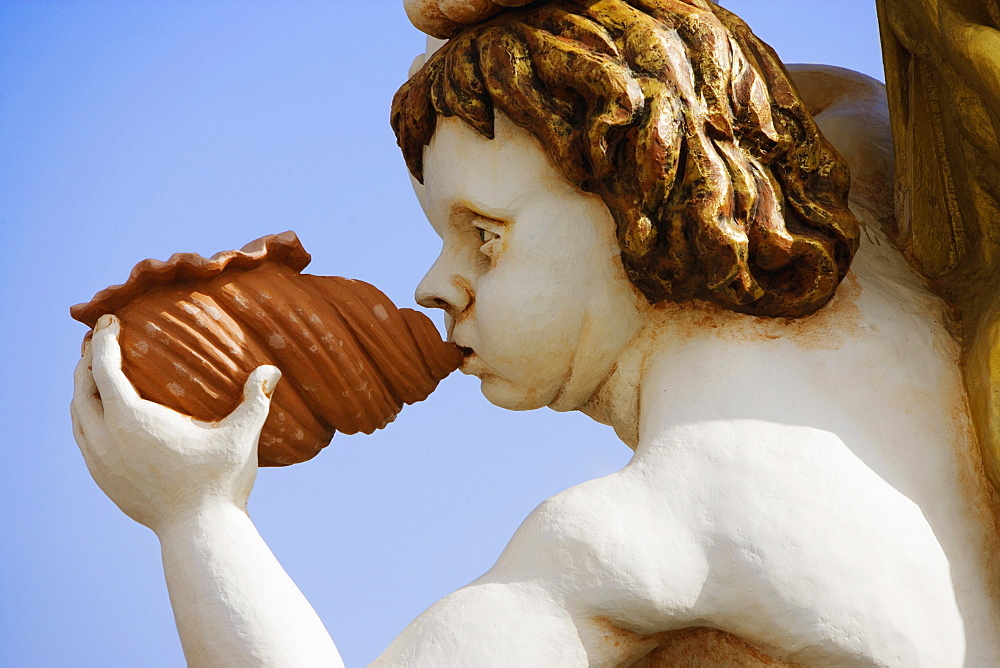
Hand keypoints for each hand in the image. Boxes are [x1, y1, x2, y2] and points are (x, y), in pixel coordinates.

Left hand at [71, 314, 281, 533]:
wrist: (199, 532)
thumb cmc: (220, 482)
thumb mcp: (241, 437)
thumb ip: (255, 400)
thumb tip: (272, 369)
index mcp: (133, 419)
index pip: (104, 367)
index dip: (104, 340)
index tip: (110, 321)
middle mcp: (107, 438)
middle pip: (82, 388)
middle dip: (88, 360)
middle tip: (101, 342)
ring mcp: (100, 461)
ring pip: (77, 415)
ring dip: (84, 390)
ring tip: (97, 374)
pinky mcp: (103, 479)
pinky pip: (84, 438)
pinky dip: (87, 417)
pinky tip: (105, 416)